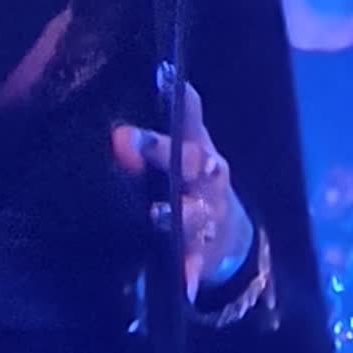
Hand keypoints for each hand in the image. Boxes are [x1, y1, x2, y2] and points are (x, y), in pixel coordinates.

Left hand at [113, 81, 255, 299]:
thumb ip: (176, 116)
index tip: (159, 75)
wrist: (228, 234)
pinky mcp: (205, 251)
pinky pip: (197, 261)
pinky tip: (184, 282)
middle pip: (192, 161)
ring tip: (157, 213)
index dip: (179, 98)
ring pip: (196, 211)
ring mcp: (209, 214)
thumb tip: (162, 70)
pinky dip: (191, 271)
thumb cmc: (195, 179)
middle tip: (124, 139)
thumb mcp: (188, 145)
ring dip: (177, 212)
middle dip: (162, 151)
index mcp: (199, 148)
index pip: (190, 118)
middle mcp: (208, 178)